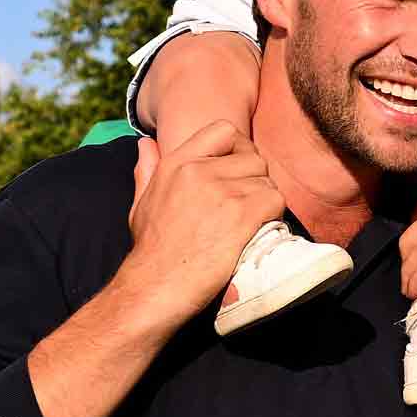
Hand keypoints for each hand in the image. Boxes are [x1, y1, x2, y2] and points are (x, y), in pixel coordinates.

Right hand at [119, 123, 285, 328]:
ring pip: (267, 182)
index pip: (225, 130)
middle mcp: (199, 171)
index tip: (237, 171)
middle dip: (255, 181)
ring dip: (264, 202)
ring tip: (246, 224)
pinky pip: (275, 201)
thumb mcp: (141, 203)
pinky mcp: (241, 215)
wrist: (156, 286)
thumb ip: (147, 170)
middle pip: (254, 158)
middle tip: (245, 206)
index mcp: (176, 163)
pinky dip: (272, 216)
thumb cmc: (151, 250)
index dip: (238, 148)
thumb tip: (145, 143)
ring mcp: (222, 192)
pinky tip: (255, 232)